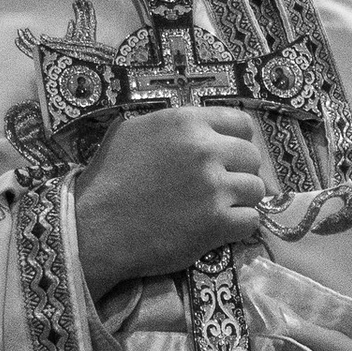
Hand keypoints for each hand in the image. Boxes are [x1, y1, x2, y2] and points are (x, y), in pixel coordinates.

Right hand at [72, 109, 267, 293]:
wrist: (94, 227)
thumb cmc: (107, 179)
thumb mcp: (133, 132)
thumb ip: (172, 126)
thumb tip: (198, 129)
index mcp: (185, 122)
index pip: (241, 123)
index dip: (240, 141)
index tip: (231, 156)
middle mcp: (204, 150)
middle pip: (252, 157)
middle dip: (241, 172)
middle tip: (223, 187)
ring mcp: (214, 187)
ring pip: (256, 190)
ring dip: (242, 200)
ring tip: (219, 209)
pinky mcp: (217, 222)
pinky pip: (251, 221)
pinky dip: (239, 226)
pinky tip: (218, 228)